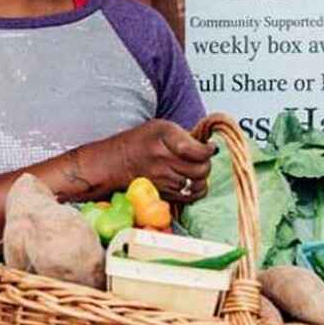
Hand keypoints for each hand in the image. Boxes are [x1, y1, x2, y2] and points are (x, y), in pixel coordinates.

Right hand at [67, 120, 214, 202]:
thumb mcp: (160, 127)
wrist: (113, 163)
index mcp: (164, 137)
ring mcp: (163, 179)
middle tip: (203, 159)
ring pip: (197, 184)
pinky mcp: (163, 194)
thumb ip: (184, 135)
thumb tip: (208, 146)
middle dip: (207, 164)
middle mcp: (163, 159)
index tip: (210, 147)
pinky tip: (190, 182)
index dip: (209, 150)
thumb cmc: (137, 142)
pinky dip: (195, 190)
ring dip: (201, 178)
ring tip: (195, 170)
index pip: (198, 150)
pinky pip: (189, 197)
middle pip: (201, 169)